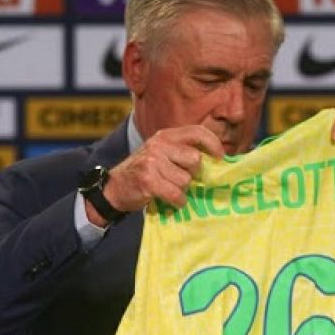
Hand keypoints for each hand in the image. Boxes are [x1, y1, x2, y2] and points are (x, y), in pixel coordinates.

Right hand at [88, 125, 223, 225]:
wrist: (114, 188)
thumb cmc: (144, 172)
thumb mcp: (160, 153)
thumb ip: (182, 151)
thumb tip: (216, 158)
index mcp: (165, 136)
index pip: (196, 132)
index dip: (213, 143)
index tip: (221, 157)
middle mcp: (159, 145)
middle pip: (195, 160)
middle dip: (193, 175)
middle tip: (181, 180)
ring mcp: (152, 162)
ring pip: (186, 180)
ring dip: (182, 190)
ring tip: (169, 190)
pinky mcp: (148, 180)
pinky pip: (177, 194)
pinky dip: (177, 202)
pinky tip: (171, 201)